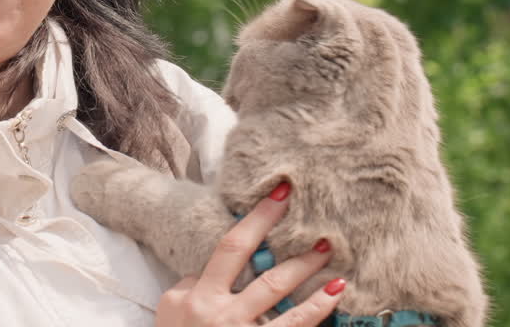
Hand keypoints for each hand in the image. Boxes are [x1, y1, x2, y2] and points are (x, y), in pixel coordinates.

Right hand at [154, 182, 345, 325]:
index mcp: (202, 296)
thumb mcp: (170, 309)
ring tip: (339, 276)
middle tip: (326, 238)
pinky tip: (331, 308)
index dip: (259, 218)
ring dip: (316, 293)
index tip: (282, 195)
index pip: (234, 247)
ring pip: (289, 314)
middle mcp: (226, 316)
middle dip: (300, 258)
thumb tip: (211, 267)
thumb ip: (191, 284)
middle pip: (271, 281)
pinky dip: (313, 320)